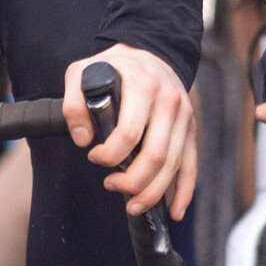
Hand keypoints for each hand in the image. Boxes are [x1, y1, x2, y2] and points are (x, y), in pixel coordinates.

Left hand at [61, 45, 197, 220]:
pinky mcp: (191, 130)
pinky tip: (175, 212)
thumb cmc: (113, 67)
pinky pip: (192, 165)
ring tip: (132, 205)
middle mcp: (169, 102)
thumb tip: (83, 140)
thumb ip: (74, 103)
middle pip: (156, 156)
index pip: (129, 133)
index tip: (94, 156)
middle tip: (111, 185)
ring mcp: (184, 118)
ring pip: (174, 166)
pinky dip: (185, 192)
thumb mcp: (82, 72)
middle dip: (132, 181)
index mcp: (143, 87)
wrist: (150, 53)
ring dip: (153, 193)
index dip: (109, 154)